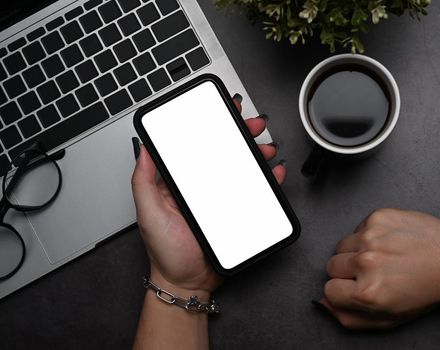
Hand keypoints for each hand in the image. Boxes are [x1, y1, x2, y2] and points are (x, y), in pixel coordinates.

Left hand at [131, 96, 285, 296]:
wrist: (188, 283)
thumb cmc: (166, 252)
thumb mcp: (148, 213)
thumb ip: (143, 181)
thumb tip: (143, 149)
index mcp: (181, 182)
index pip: (198, 146)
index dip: (212, 126)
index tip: (224, 111)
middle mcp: (203, 186)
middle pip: (225, 152)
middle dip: (242, 133)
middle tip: (253, 125)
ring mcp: (222, 198)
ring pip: (244, 168)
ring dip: (258, 153)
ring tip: (266, 149)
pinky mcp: (238, 212)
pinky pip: (257, 192)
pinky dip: (269, 179)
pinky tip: (274, 172)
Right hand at [319, 209, 439, 328]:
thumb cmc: (426, 288)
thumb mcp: (389, 318)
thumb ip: (350, 317)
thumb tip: (324, 304)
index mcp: (367, 293)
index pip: (329, 289)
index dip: (342, 290)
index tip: (355, 287)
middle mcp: (366, 263)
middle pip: (331, 265)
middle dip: (347, 270)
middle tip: (372, 272)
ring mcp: (371, 236)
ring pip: (342, 245)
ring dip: (356, 251)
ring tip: (381, 256)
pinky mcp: (378, 217)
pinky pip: (358, 228)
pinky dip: (369, 235)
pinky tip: (389, 242)